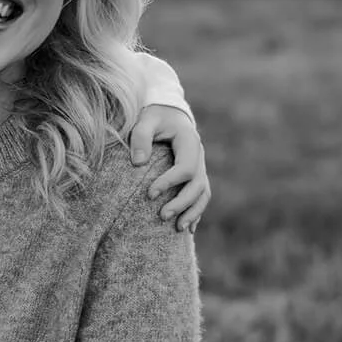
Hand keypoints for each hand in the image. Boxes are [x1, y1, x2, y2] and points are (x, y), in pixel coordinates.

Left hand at [128, 104, 209, 233]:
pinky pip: (201, 195)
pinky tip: (189, 228)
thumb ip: (140, 137)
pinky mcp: (196, 174)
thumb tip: (138, 163)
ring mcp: (200, 166)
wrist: (169, 112)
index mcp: (189, 142)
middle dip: (182, 203)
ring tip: (178, 228)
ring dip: (193, 212)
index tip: (149, 194)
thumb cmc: (155, 116)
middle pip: (197, 185)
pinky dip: (196, 211)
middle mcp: (199, 156)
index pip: (185, 168)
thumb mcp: (146, 120)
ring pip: (203, 193)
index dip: (169, 183)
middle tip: (162, 215)